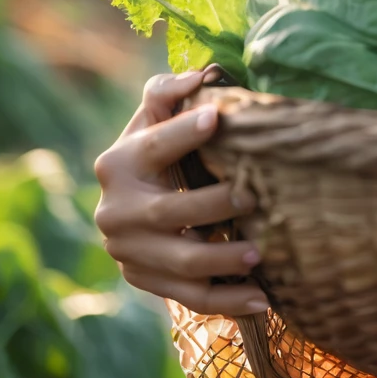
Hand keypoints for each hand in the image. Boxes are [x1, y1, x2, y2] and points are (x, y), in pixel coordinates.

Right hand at [93, 67, 267, 318]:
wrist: (131, 196)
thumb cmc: (157, 143)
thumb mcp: (154, 114)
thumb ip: (168, 90)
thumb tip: (199, 77)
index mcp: (119, 162)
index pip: (154, 145)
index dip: (183, 132)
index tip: (217, 118)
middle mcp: (116, 210)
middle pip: (168, 211)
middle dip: (212, 205)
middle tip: (253, 195)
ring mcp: (128, 251)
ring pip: (178, 262)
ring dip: (221, 260)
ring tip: (260, 251)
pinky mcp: (143, 279)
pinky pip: (186, 296)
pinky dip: (225, 300)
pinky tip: (261, 297)